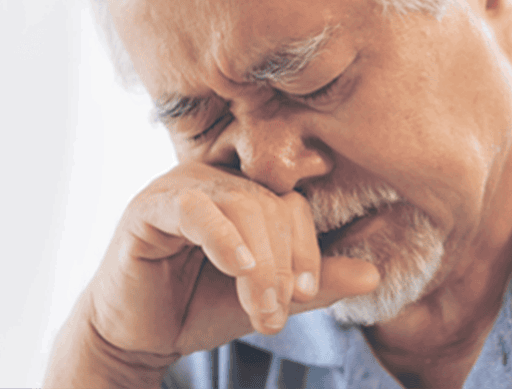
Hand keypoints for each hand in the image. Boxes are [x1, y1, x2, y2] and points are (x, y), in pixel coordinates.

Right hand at [47, 162, 378, 386]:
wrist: (137, 333)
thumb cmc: (197, 306)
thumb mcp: (265, 297)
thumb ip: (313, 284)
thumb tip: (373, 275)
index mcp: (244, 191)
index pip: (294, 204)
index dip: (307, 250)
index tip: (303, 296)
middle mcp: (214, 178)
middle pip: (272, 204)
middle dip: (282, 267)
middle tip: (273, 316)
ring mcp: (180, 186)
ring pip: (242, 205)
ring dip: (259, 266)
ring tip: (257, 312)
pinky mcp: (149, 205)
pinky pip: (195, 208)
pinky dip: (223, 237)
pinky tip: (237, 268)